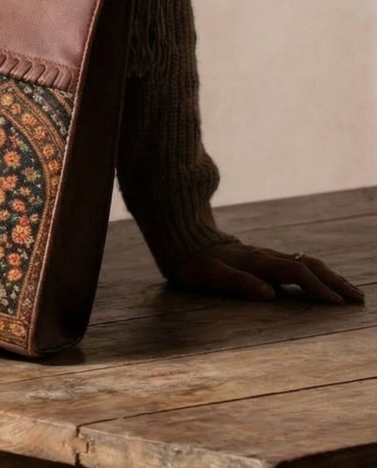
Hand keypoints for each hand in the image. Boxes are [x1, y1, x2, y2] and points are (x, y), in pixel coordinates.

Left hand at [168, 240, 364, 304]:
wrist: (185, 240)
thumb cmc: (195, 264)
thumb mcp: (209, 276)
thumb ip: (237, 283)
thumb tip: (269, 294)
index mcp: (258, 262)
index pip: (296, 272)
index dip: (317, 287)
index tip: (336, 303)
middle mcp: (267, 256)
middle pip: (309, 264)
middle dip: (335, 281)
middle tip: (359, 299)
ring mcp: (268, 255)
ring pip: (307, 262)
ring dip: (331, 276)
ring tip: (352, 292)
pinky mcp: (266, 258)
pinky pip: (299, 263)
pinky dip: (319, 273)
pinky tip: (326, 282)